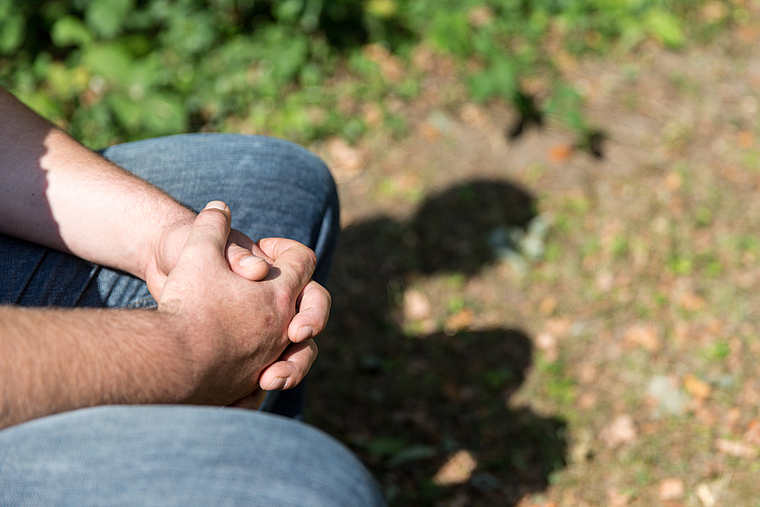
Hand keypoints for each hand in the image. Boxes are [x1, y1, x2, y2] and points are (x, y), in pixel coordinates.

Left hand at [157, 201, 328, 405]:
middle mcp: (277, 304)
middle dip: (310, 326)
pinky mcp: (244, 360)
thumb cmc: (182, 249)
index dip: (303, 279)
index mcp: (274, 273)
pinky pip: (259, 384)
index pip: (306, 274)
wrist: (158, 272)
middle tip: (295, 335)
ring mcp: (264, 335)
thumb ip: (234, 254)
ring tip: (269, 381)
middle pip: (310, 319)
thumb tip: (258, 270)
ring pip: (294, 357)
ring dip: (290, 371)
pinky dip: (251, 398)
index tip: (283, 285)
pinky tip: (235, 406)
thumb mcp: (203, 245)